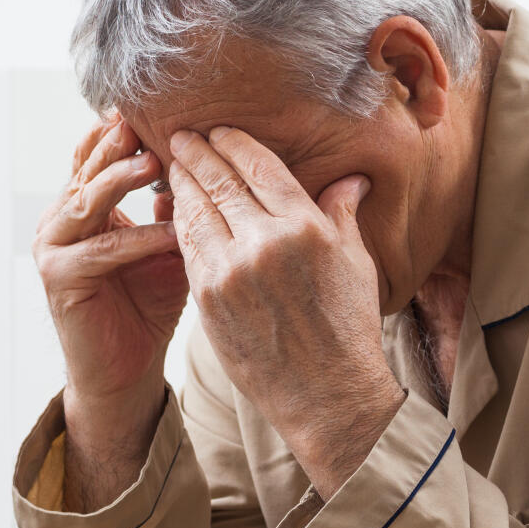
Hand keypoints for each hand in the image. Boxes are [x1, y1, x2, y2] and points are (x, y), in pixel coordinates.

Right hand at [33, 114, 185, 406]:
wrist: (125, 369)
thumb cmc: (149, 305)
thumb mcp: (166, 246)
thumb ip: (174, 209)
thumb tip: (198, 168)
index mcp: (81, 205)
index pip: (96, 156)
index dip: (120, 132)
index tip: (156, 109)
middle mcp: (60, 220)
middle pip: (87, 169)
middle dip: (119, 145)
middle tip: (150, 123)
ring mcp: (53, 248)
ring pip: (87, 201)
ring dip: (121, 180)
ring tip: (156, 164)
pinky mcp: (60, 279)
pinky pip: (102, 251)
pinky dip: (137, 240)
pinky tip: (169, 234)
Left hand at [165, 126, 405, 496]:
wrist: (328, 396)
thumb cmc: (347, 329)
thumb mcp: (355, 264)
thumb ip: (342, 213)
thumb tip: (352, 178)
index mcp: (305, 227)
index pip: (259, 166)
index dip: (233, 143)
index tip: (218, 130)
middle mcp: (265, 242)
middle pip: (220, 181)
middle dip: (196, 153)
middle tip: (180, 135)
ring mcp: (231, 271)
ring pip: (196, 210)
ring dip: (181, 183)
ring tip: (172, 166)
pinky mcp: (208, 298)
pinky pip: (186, 246)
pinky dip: (178, 221)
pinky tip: (174, 209)